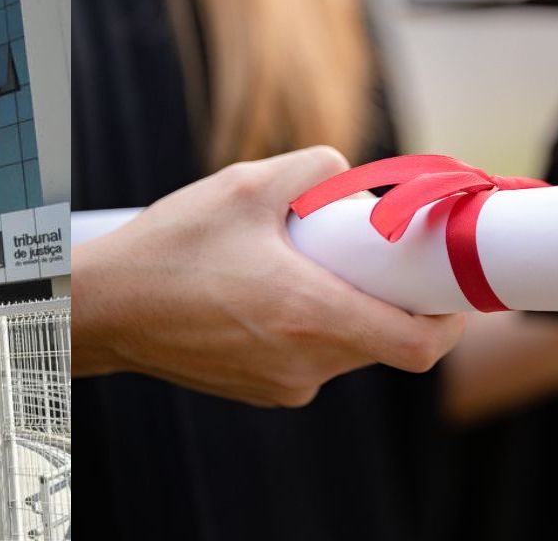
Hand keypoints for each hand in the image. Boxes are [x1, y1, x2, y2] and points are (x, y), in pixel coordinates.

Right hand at [72, 146, 465, 406]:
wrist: (105, 309)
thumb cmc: (168, 249)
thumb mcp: (241, 186)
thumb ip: (310, 167)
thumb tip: (344, 168)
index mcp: (310, 312)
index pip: (420, 345)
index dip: (452, 319)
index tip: (449, 287)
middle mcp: (304, 361)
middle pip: (384, 341)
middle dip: (387, 297)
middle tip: (365, 254)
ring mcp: (280, 383)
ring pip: (345, 350)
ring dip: (343, 310)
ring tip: (299, 268)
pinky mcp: (258, 390)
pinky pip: (308, 360)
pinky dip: (307, 329)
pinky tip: (264, 295)